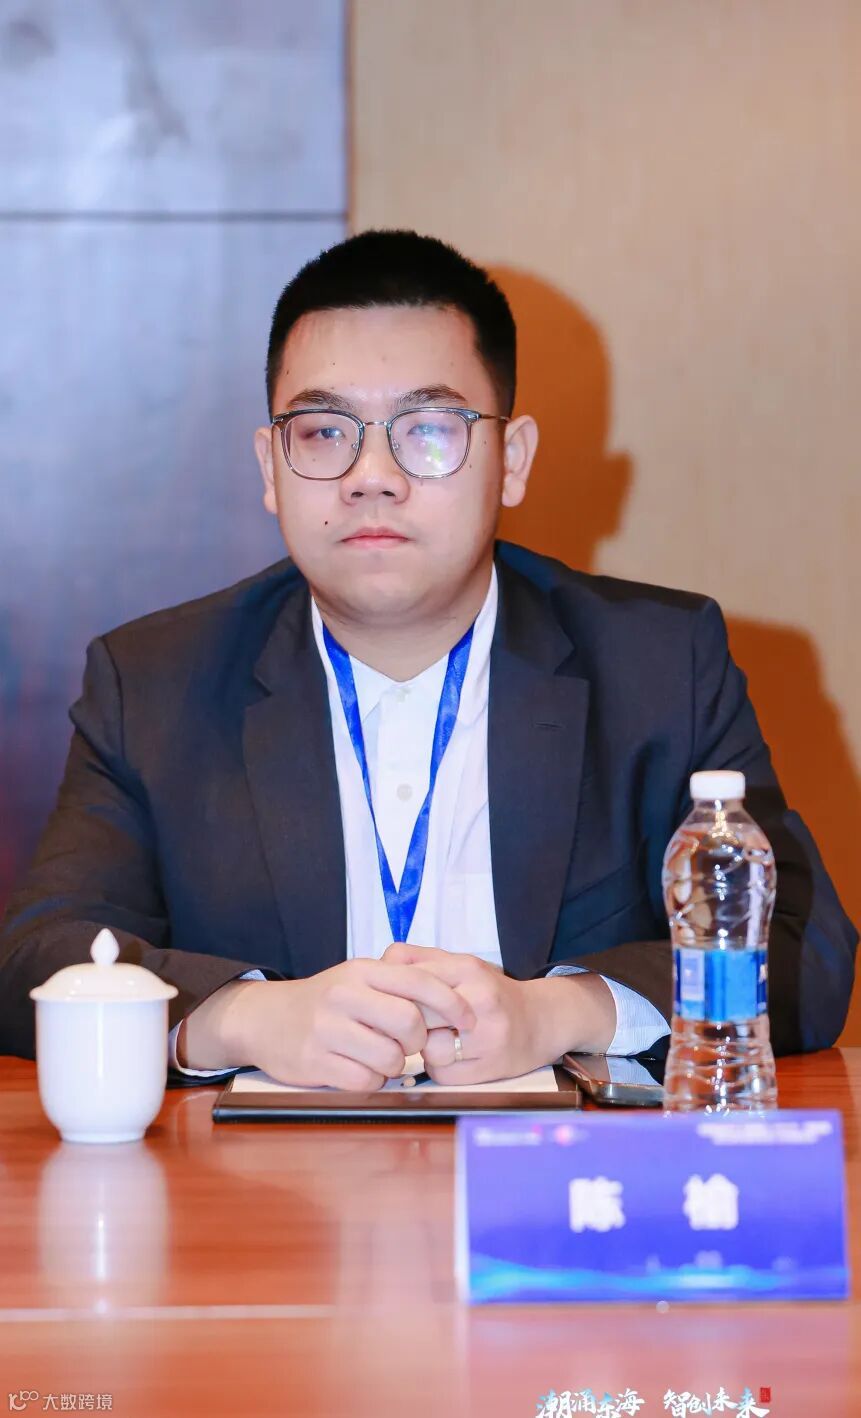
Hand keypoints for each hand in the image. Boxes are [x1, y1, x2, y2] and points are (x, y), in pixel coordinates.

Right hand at [179, 957, 476, 1090]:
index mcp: (362, 970)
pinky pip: (364, 1080)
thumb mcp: (358, 979)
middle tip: (412, 1044)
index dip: (452, 1003)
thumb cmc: (326, 1002)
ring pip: (389, 1056)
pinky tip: (359, 1068)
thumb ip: (398, 984)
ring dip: (395, 1064)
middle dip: (420, 1040)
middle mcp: (344, 995)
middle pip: (409, 1022)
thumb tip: (453, 999)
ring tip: (380, 1056)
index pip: (420, 982)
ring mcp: (327, 1028)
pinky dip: (371, 1080)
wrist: (266, 1019)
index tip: (468, 1019)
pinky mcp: (314, 1061)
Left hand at [382, 943, 615, 1082]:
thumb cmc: (492, 993)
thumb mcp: (460, 965)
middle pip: (417, 1016)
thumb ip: (419, 959)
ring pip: (428, 1049)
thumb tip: (379, 964)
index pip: (412, 981)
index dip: (393, 997)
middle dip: (407, 1025)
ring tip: (438, 1040)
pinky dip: (440, 1068)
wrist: (543, 1019)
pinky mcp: (491, 1067)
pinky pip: (443, 1073)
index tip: (389, 1004)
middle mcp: (480, 999)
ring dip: (424, 1049)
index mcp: (468, 968)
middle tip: (409, 1026)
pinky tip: (453, 1057)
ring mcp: (488, 1036)